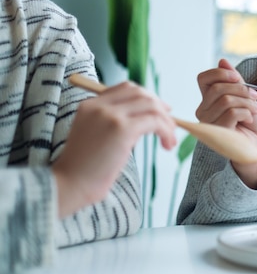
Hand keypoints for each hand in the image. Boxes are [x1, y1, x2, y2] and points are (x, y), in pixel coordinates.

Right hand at [53, 81, 177, 217]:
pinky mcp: (123, 129)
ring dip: (166, 121)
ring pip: (151, 106)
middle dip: (160, 107)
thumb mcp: (95, 136)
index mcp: (90, 105)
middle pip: (141, 93)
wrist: (70, 185)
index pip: (126, 88)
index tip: (160, 110)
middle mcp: (100, 105)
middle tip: (171, 124)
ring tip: (170, 140)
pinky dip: (166, 131)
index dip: (147, 97)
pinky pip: (155, 121)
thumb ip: (114, 123)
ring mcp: (111, 115)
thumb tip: (145, 121)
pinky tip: (167, 144)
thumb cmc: (83, 169)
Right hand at [195, 59, 256, 186]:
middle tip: (254, 98)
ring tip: (254, 110)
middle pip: (218, 88)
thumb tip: (222, 61)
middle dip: (241, 90)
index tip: (238, 78)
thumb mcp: (245, 97)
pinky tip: (250, 119)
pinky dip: (247, 112)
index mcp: (208, 101)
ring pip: (226, 100)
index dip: (220, 74)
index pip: (203, 79)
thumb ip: (234, 81)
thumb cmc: (251, 125)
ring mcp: (208, 124)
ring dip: (247, 103)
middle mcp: (203, 112)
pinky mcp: (217, 133)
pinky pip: (232, 112)